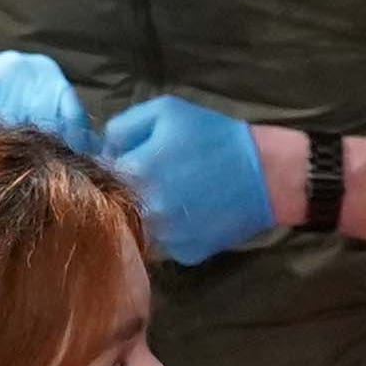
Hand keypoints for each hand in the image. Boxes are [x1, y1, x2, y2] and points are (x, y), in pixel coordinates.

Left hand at [101, 95, 278, 264]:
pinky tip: (189, 214)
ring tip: (172, 197)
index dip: (107, 166)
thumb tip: (103, 150)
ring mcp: (167, 237)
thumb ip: (122, 127)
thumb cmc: (214, 136)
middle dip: (127, 192)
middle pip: (117, 205)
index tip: (123, 161)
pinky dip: (171, 232)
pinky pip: (165, 244)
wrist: (267, 174)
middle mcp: (147, 210)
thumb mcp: (165, 111)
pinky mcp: (186, 254)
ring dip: (147, 215)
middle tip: (151, 179)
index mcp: (136, 173)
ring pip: (139, 228)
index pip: (98, 175)